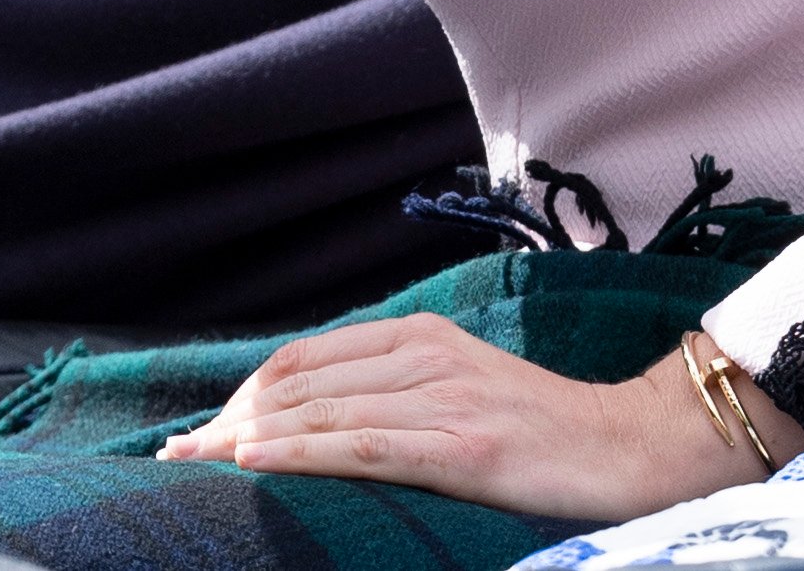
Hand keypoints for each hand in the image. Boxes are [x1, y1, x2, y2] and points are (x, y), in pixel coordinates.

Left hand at [155, 314, 783, 519]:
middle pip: (298, 381)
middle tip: (173, 459)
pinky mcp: (462, 447)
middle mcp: (428, 357)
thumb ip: (398, 389)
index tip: (198, 431)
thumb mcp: (464, 388)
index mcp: (424, 336)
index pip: (305, 356)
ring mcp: (445, 400)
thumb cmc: (544, 430)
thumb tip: (314, 414)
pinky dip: (298, 453)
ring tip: (190, 467)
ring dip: (242, 440)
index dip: (242, 393)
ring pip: (319, 410)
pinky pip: (361, 446)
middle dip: (226, 419)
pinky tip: (250, 462)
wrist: (630, 447)